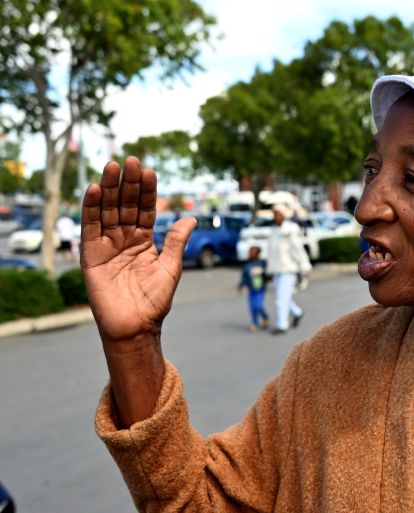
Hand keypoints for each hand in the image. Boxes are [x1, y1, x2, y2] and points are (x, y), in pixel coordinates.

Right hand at [81, 157, 195, 342]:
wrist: (135, 326)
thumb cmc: (155, 301)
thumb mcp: (171, 268)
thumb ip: (177, 242)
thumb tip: (191, 217)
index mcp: (145, 240)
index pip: (146, 209)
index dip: (147, 191)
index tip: (150, 170)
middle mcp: (125, 238)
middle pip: (126, 205)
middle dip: (129, 183)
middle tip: (131, 160)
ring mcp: (107, 245)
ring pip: (108, 211)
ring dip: (110, 188)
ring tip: (113, 166)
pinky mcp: (91, 254)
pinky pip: (91, 228)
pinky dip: (92, 208)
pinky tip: (96, 190)